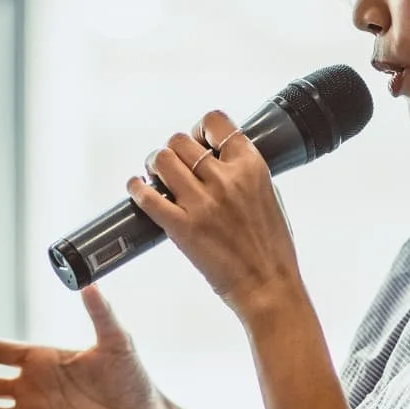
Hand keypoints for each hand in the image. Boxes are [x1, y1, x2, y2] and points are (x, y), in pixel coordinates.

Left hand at [128, 109, 304, 318]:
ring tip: (156, 176)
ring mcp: (203, 204)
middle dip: (173, 151)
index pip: (215, 122)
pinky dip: (137, 189)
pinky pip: (148, 197)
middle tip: (172, 166)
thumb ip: (246, 173)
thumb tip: (220, 158)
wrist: (269, 286)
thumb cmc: (272, 247)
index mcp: (251, 167)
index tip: (197, 142)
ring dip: (154, 165)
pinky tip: (138, 189)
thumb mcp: (268, 195)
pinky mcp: (182, 228)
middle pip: (180, 140)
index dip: (199, 129)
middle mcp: (225, 180)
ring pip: (162, 160)